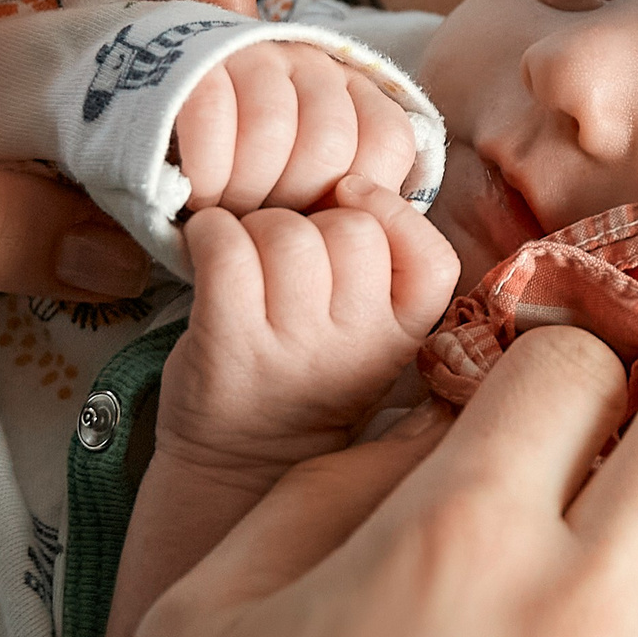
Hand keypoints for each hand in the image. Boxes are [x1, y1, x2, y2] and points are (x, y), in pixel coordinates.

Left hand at [165, 176, 457, 476]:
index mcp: (404, 337)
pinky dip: (209, 234)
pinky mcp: (230, 346)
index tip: (352, 205)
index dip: (392, 213)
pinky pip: (227, 248)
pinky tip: (206, 249)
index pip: (431, 257)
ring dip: (255, 226)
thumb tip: (357, 175)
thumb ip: (382, 270)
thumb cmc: (305, 375)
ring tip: (246, 257)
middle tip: (286, 251)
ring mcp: (294, 349)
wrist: (241, 461)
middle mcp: (357, 346)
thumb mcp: (369, 335)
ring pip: (288, 234)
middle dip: (311, 219)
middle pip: (351, 228)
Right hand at [172, 41, 418, 213]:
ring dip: (245, 189)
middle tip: (264, 225)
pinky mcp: (197, 61)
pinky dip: (206, 170)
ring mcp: (255, 56)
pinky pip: (210, 116)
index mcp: (354, 94)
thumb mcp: (307, 192)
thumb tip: (367, 227)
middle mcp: (313, 64)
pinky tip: (199, 193)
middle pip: (329, 142)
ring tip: (229, 212)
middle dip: (292, 201)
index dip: (353, 197)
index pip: (387, 139)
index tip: (316, 222)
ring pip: (270, 129)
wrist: (163, 121)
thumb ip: (344, 203)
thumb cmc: (247, 179)